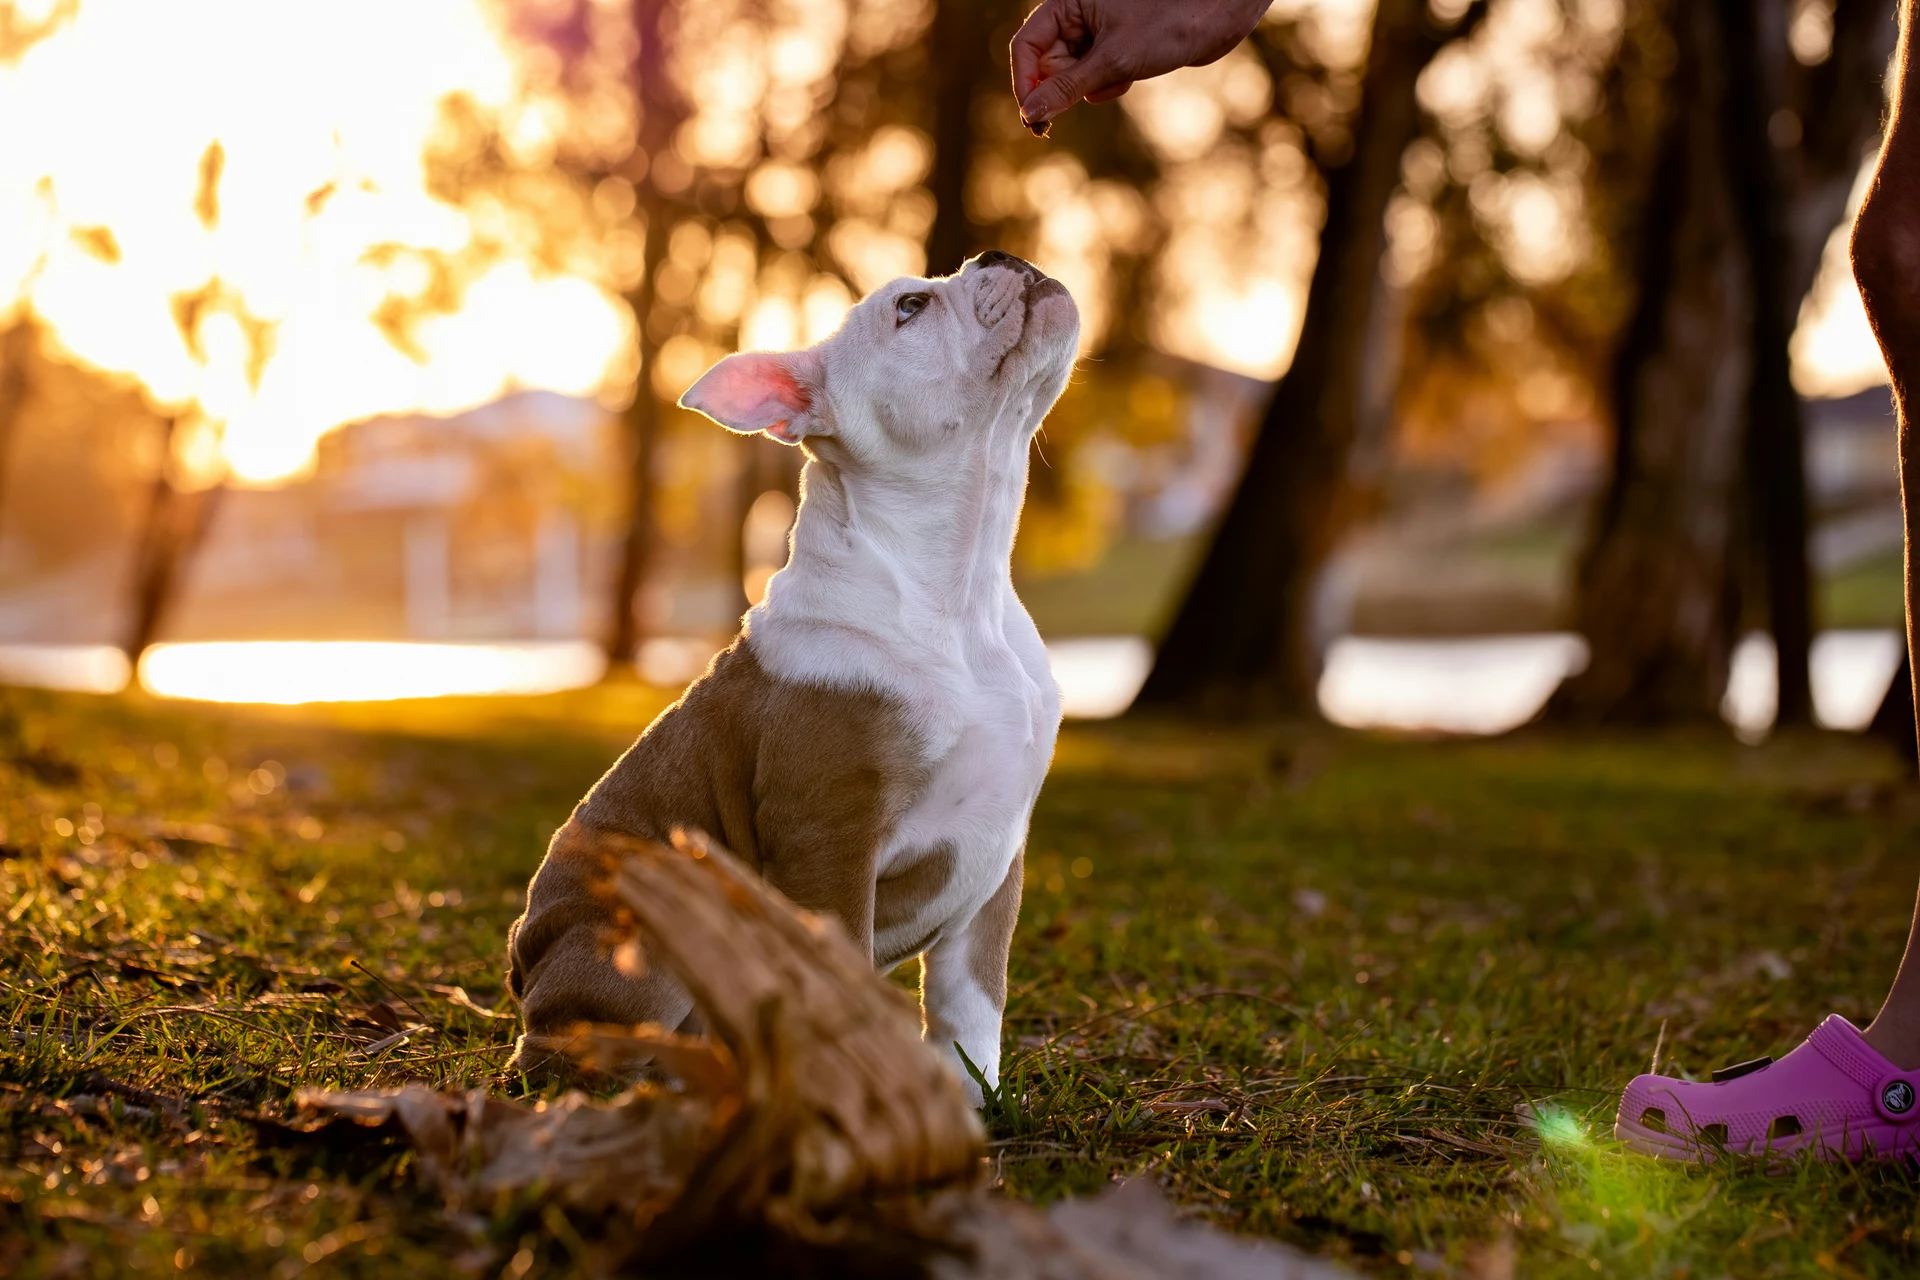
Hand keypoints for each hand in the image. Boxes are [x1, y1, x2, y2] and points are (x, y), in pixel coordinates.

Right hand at [1010, 0, 1271, 131]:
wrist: (1220, 12)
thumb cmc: (1168, 22)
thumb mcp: (1113, 60)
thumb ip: (1067, 89)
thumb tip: (1030, 114)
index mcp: (1069, 2)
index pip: (1027, 46)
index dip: (1025, 82)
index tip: (1032, 116)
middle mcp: (1080, 14)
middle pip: (1048, 64)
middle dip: (1063, 88)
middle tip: (1073, 110)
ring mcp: (1099, 31)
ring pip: (1074, 75)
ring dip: (1093, 87)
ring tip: (1123, 75)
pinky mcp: (1119, 48)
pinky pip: (1098, 78)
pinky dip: (1111, 84)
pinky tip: (1134, 75)